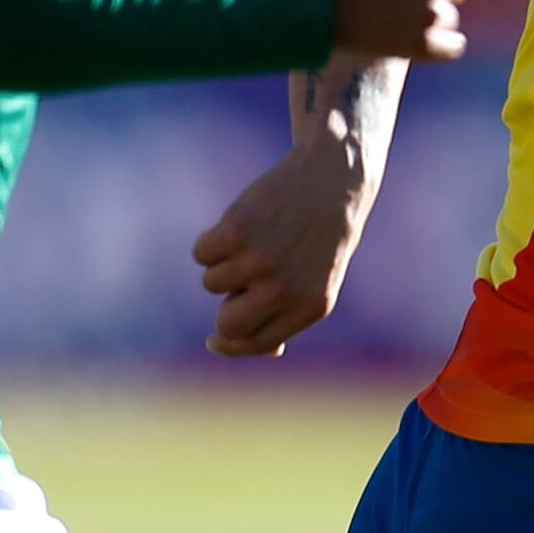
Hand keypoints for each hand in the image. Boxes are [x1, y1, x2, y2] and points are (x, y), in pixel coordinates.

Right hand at [193, 140, 370, 358]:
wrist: (332, 180)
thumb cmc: (320, 237)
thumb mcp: (317, 282)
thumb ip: (290, 317)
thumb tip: (269, 352)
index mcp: (310, 307)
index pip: (256, 342)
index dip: (230, 344)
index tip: (214, 340)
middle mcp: (284, 289)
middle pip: (227, 323)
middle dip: (225, 308)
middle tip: (236, 286)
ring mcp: (259, 261)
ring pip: (212, 282)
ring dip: (225, 263)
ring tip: (257, 239)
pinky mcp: (236, 232)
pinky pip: (202, 253)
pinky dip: (212, 241)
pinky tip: (241, 224)